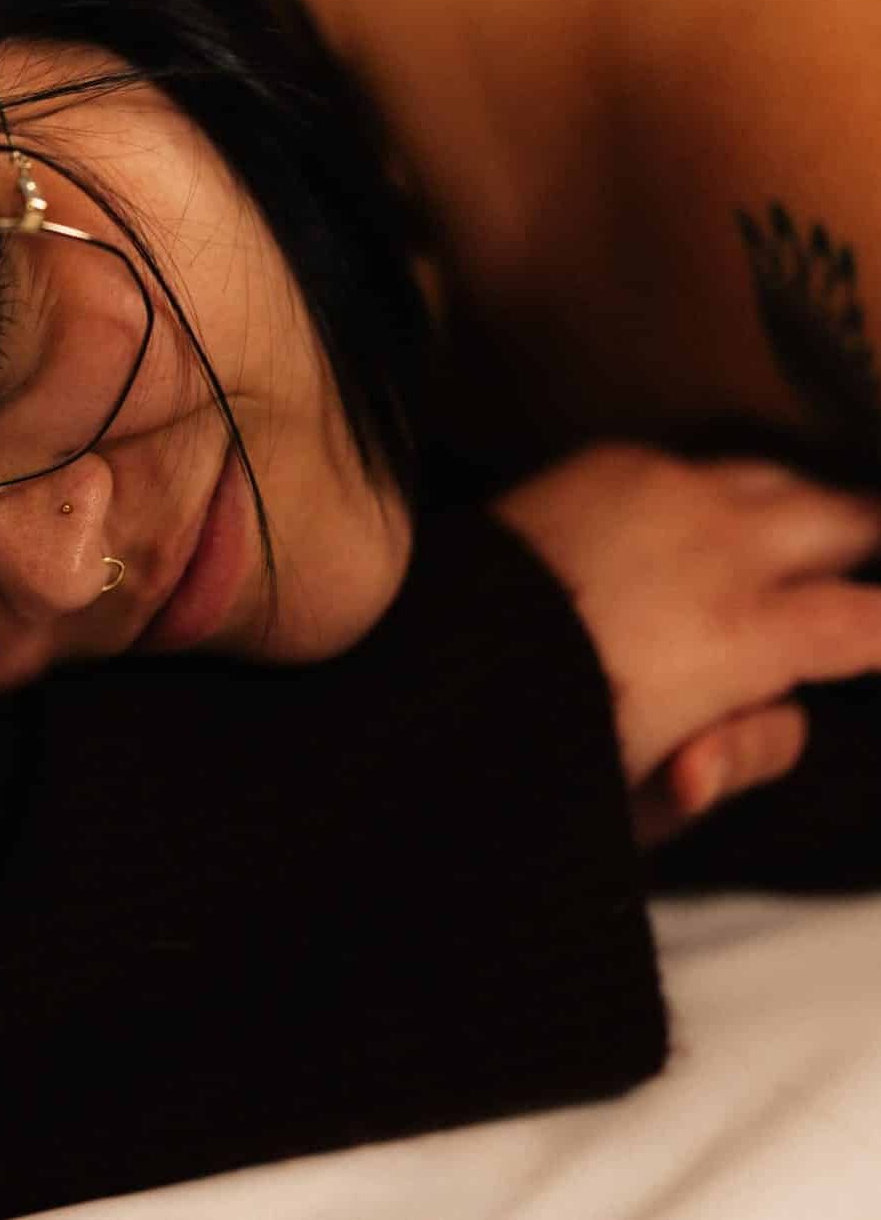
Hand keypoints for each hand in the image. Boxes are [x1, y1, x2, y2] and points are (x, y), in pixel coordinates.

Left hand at [490, 444, 880, 843]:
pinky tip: (715, 507)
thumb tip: (727, 756)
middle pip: (843, 516)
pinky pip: (690, 463)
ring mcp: (664, 486)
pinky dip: (717, 486)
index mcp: (747, 633)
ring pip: (771, 474)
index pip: (869, 622)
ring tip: (822, 523)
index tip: (880, 638)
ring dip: (801, 501)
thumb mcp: (641, 796)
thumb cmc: (537, 739)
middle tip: (871, 553)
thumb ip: (734, 757)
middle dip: (869, 537)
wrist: (423, 648)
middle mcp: (721, 542)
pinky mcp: (607, 462)